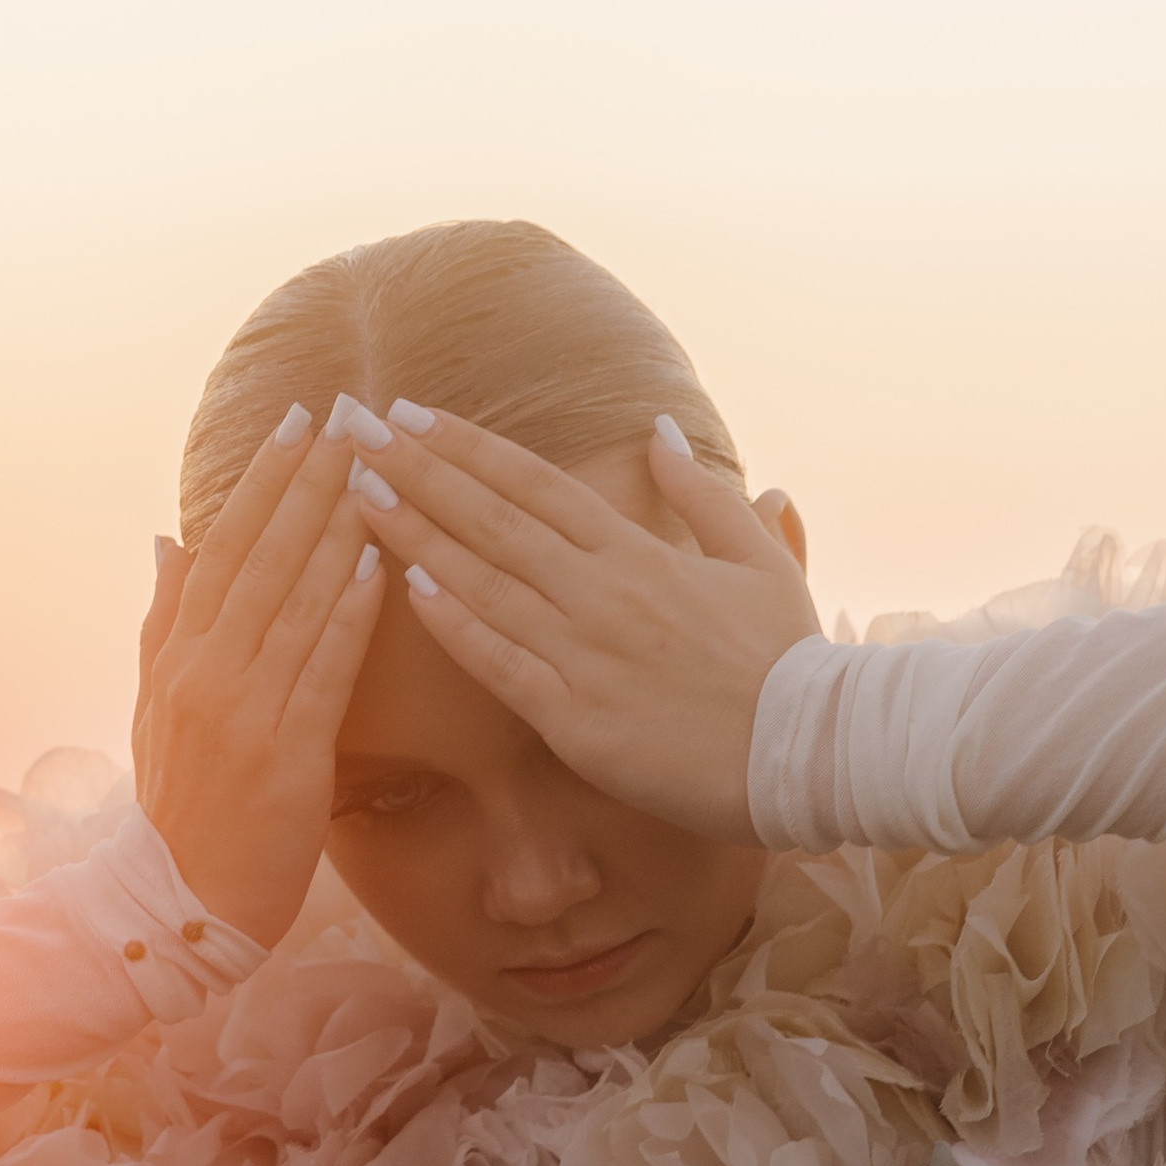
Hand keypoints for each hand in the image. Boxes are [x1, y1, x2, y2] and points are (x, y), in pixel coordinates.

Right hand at [132, 418, 383, 946]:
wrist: (173, 903)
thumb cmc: (179, 806)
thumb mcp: (156, 704)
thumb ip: (166, 619)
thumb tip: (170, 538)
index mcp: (178, 653)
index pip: (225, 546)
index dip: (263, 481)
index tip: (298, 422)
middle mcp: (205, 670)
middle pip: (261, 557)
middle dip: (306, 482)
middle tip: (349, 417)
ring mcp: (242, 710)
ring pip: (294, 601)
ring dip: (335, 530)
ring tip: (374, 470)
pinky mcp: (284, 754)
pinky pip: (322, 671)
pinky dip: (346, 616)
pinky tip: (378, 568)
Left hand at [343, 407, 821, 838]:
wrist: (813, 751)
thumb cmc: (790, 661)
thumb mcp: (761, 558)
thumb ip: (703, 495)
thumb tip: (662, 432)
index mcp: (641, 551)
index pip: (535, 484)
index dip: (466, 447)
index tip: (411, 414)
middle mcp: (602, 591)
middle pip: (492, 518)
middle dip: (416, 469)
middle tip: (353, 429)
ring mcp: (586, 654)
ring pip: (483, 583)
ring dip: (415, 535)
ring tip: (357, 494)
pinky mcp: (579, 720)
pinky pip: (502, 665)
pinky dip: (455, 626)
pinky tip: (408, 591)